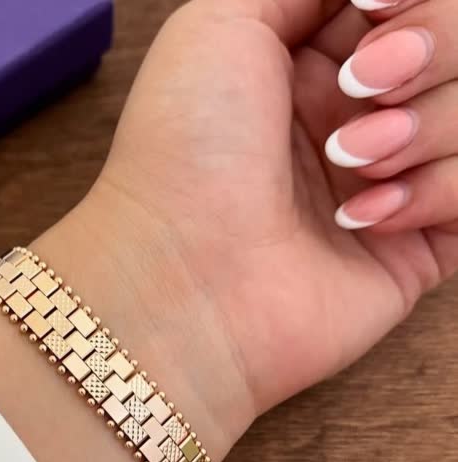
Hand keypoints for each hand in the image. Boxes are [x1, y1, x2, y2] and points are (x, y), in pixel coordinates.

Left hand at [0, 0, 457, 461]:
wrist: (184, 281)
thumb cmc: (185, 152)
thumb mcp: (219, 25)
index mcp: (314, 63)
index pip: (412, 9)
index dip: (411, 6)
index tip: (373, 13)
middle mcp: (359, 119)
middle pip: (456, 48)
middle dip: (427, 51)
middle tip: (361, 86)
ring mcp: (390, 183)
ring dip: (421, 128)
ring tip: (347, 164)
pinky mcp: (416, 248)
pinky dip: (433, 193)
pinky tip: (362, 219)